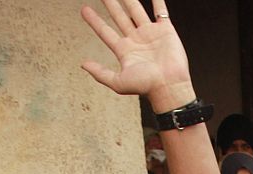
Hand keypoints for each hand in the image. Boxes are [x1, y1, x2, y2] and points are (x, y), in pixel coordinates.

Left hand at [79, 0, 194, 110]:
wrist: (169, 86)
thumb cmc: (146, 87)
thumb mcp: (118, 83)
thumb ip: (100, 73)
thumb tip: (83, 65)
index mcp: (125, 51)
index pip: (105, 31)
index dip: (94, 20)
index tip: (84, 10)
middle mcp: (136, 40)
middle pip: (119, 17)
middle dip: (110, 4)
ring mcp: (150, 34)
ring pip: (136, 11)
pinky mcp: (165, 31)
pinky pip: (160, 12)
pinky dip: (158, 1)